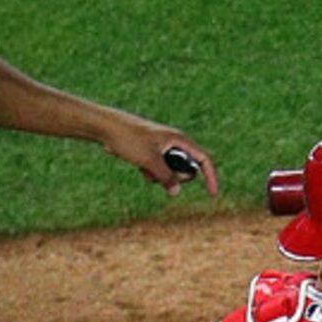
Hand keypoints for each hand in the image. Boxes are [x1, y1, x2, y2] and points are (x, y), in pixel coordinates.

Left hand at [104, 117, 219, 197]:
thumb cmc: (129, 138)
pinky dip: (153, 173)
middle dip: (178, 178)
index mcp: (180, 140)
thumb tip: (177, 192)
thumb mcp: (149, 161)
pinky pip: (161, 170)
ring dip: (162, 177)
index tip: (213, 194)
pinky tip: (140, 167)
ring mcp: (164, 148)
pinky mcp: (154, 152)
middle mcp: (175, 143)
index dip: (211, 177)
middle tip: (161, 177)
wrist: (108, 127)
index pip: (204, 160)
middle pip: (189, 169)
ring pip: (173, 171)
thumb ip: (165, 176)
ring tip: (145, 170)